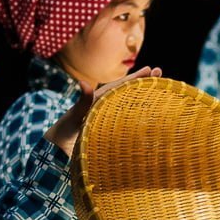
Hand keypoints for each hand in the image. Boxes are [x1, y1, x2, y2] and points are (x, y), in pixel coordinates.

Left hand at [44, 66, 161, 154]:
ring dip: (144, 98)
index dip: (135, 78)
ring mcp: (110, 119)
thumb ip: (82, 101)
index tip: (150, 69)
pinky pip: (128, 122)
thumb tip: (83, 82)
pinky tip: (151, 118)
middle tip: (160, 72)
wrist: (59, 150)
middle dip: (143, 83)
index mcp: (99, 101)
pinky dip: (139, 118)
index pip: (120, 86)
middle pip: (128, 92)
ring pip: (130, 105)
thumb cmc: (64, 131)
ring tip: (160, 91)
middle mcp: (106, 108)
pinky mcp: (112, 132)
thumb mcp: (74, 115)